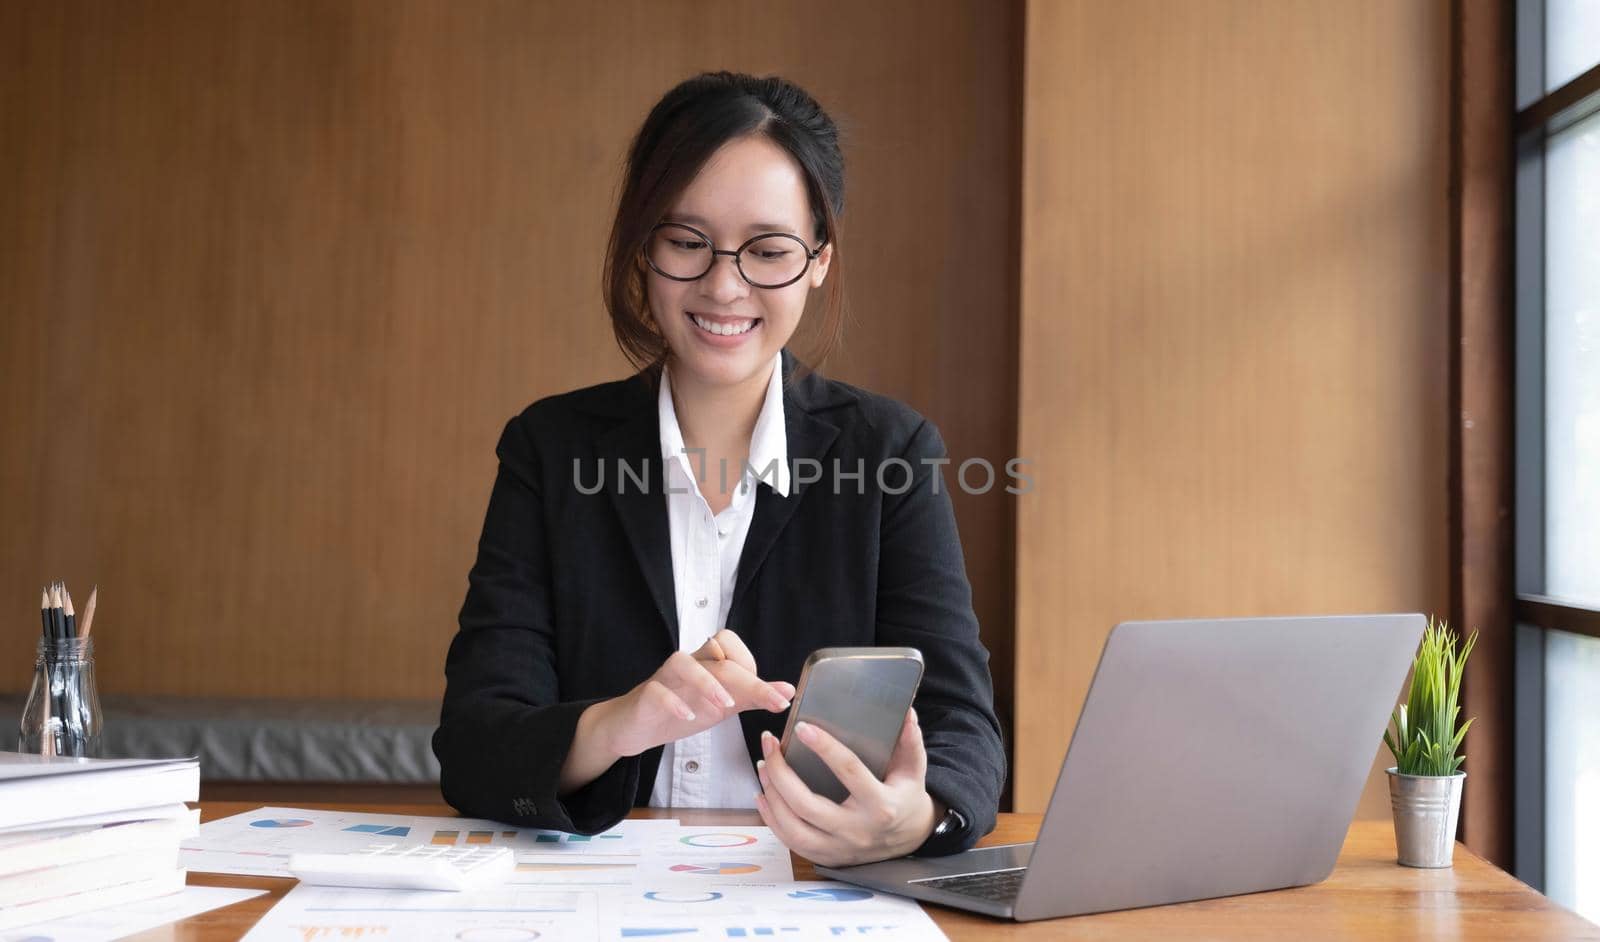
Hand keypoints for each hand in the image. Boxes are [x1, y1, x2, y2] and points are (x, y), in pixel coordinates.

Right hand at [598, 629, 794, 758]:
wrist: (635, 728)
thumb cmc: (681, 710)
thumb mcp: (722, 705)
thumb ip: (752, 696)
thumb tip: (788, 690)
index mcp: (706, 663)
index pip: (730, 645)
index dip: (753, 665)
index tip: (776, 695)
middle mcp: (687, 664)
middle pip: (717, 657)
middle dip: (749, 679)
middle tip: (774, 701)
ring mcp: (665, 678)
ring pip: (683, 662)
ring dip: (707, 682)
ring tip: (727, 706)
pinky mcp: (645, 696)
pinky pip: (657, 691)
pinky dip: (673, 702)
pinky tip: (688, 717)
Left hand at [754, 707, 938, 866]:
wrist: (910, 839)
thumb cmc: (907, 797)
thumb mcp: (913, 769)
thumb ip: (910, 741)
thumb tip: (907, 712)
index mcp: (881, 805)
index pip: (849, 771)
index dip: (825, 748)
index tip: (802, 727)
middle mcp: (857, 830)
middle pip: (807, 805)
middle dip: (781, 773)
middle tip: (769, 744)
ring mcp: (840, 848)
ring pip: (793, 828)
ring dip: (772, 796)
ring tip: (763, 766)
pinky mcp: (827, 857)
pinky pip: (791, 842)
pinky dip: (772, 819)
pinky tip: (763, 795)